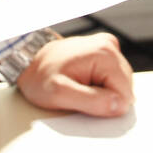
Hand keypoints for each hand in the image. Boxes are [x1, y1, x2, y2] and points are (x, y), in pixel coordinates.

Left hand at [15, 33, 134, 116]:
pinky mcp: (103, 53)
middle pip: (124, 89)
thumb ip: (92, 101)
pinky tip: (83, 81)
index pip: (125, 95)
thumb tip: (120, 106)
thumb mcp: (59, 94)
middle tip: (78, 94)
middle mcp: (109, 46)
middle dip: (104, 99)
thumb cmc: (39, 76)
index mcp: (104, 54)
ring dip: (101, 93)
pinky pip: (112, 78)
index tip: (82, 100)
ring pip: (119, 85)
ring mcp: (107, 48)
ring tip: (79, 86)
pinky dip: (99, 85)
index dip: (104, 105)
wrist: (27, 61)